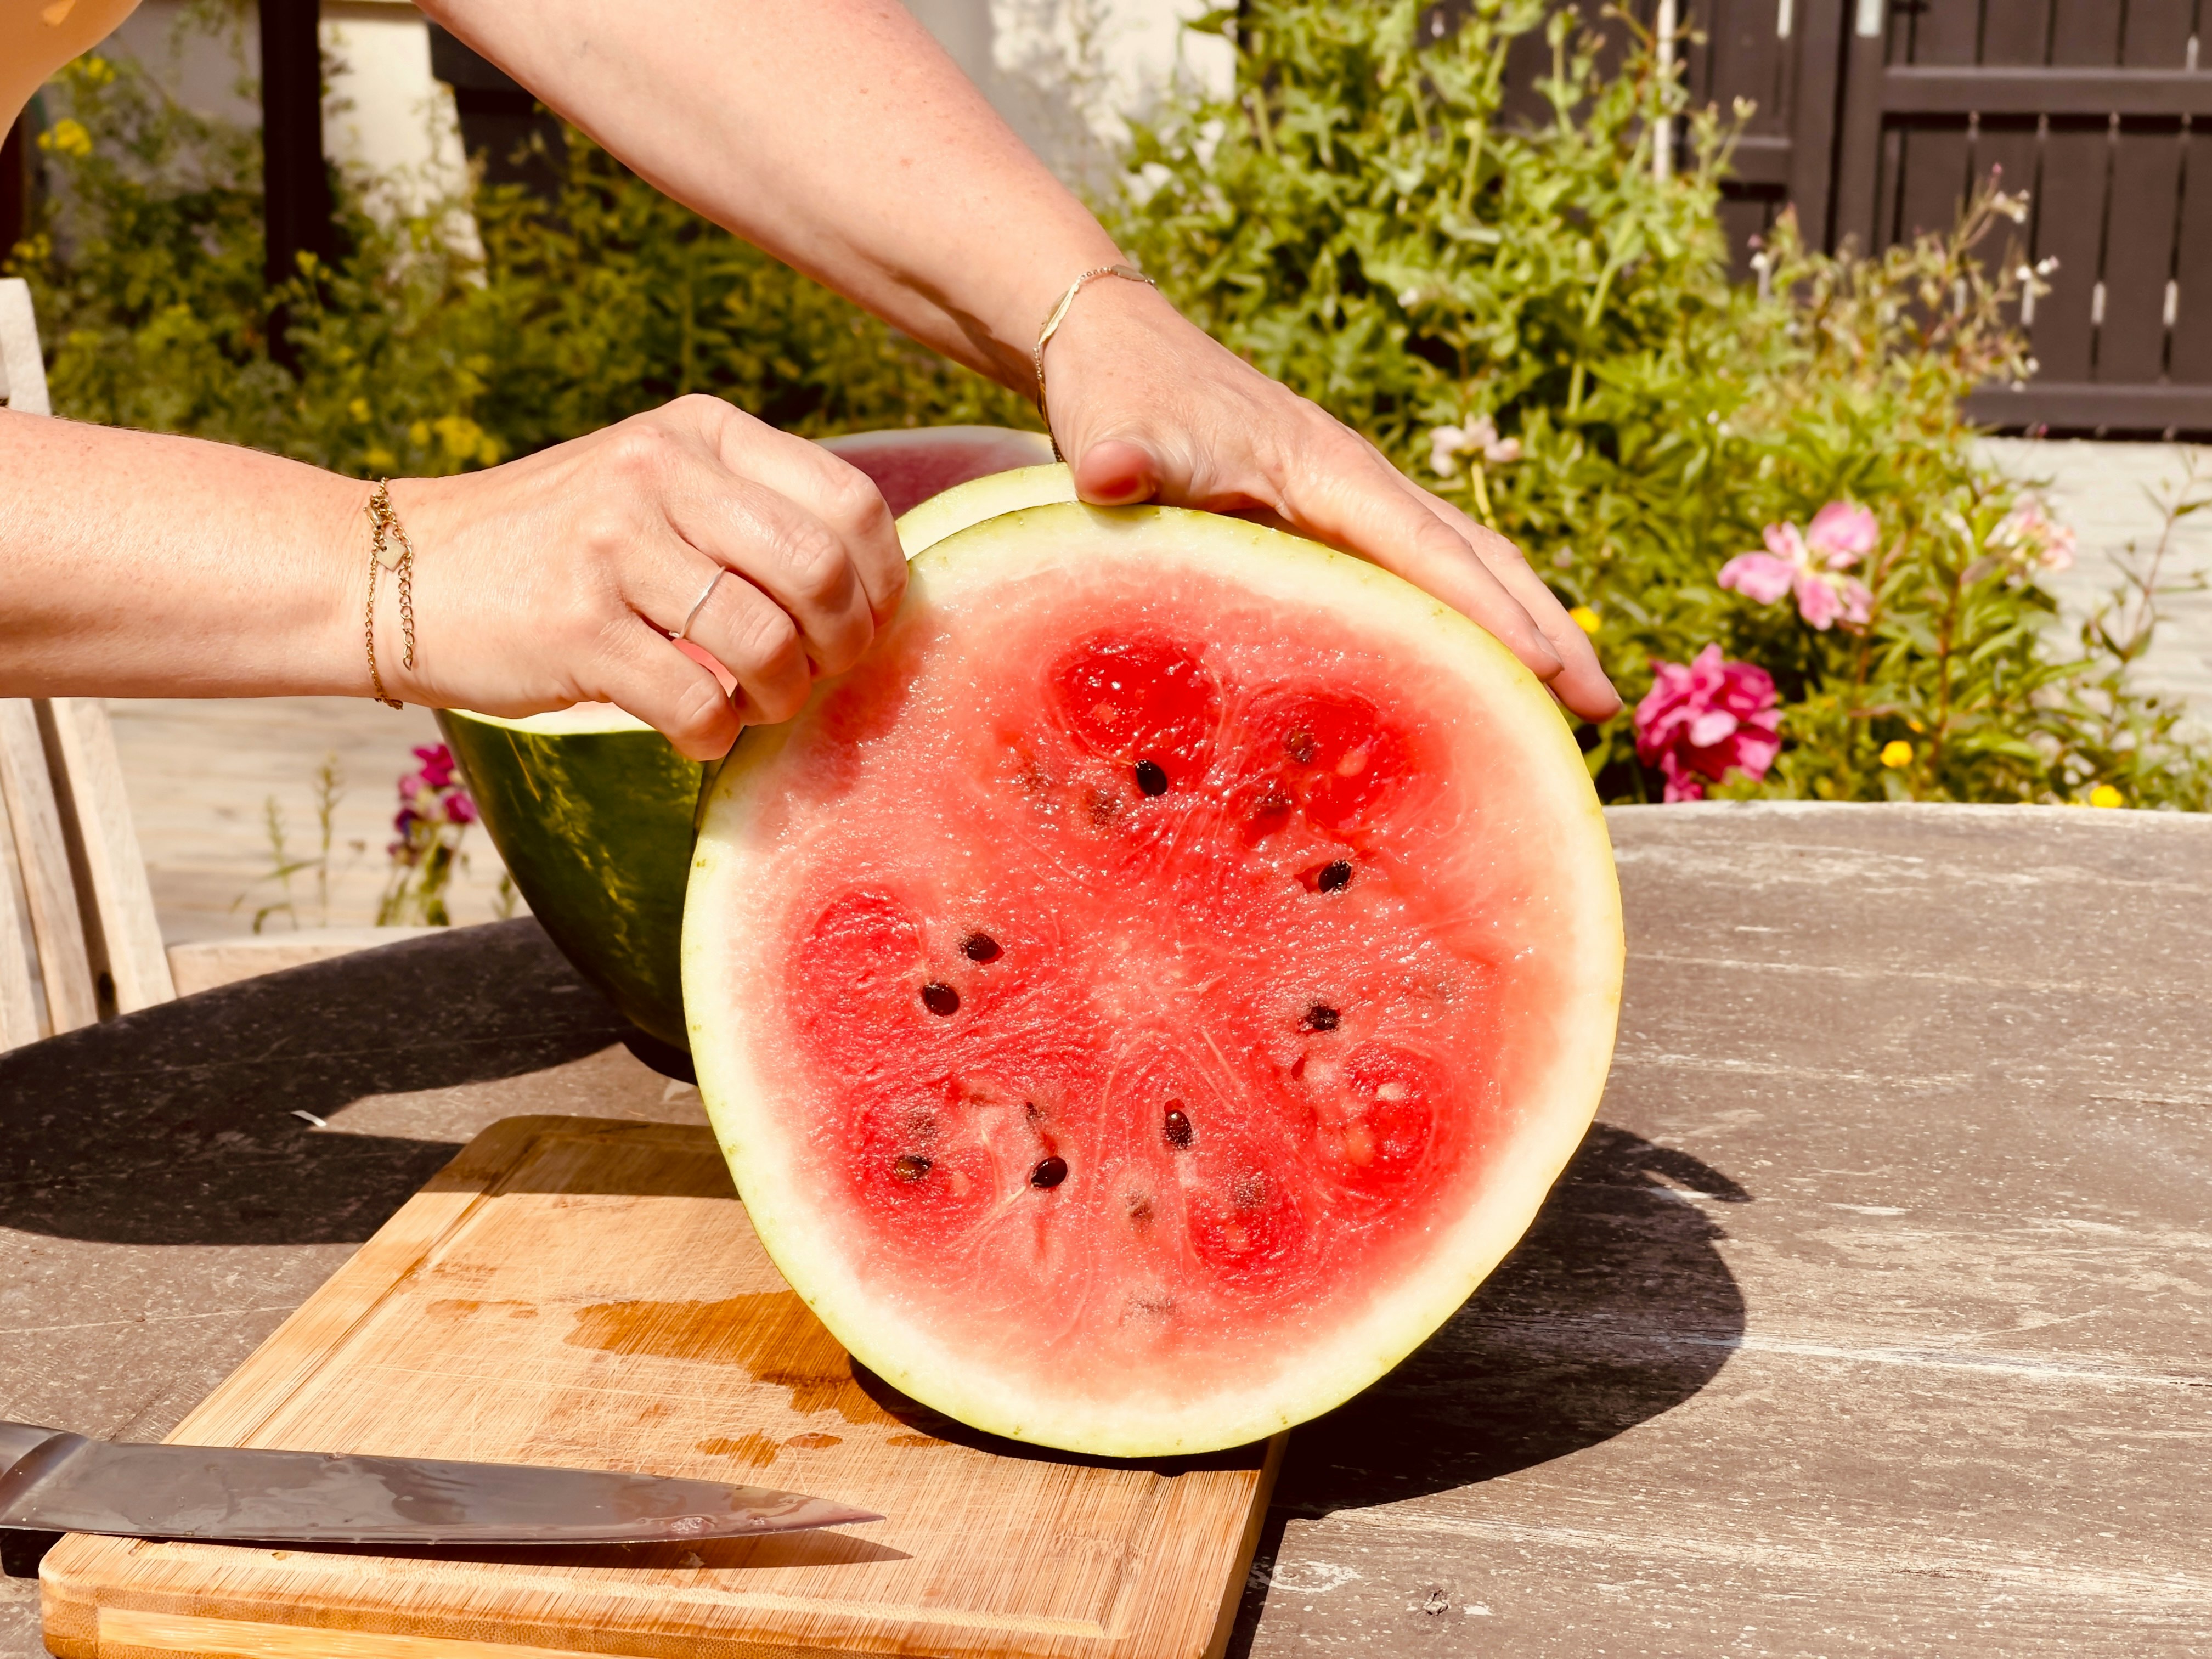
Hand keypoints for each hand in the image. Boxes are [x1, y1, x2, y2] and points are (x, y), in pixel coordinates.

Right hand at [392, 395, 904, 758]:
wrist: (400, 571)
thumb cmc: (560, 546)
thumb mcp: (658, 487)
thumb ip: (755, 513)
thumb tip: (874, 590)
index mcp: (700, 431)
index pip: (851, 503)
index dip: (881, 583)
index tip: (862, 624)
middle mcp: (661, 473)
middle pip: (823, 574)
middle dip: (843, 646)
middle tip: (817, 675)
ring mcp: (614, 546)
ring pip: (768, 644)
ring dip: (779, 698)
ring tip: (750, 703)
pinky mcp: (576, 627)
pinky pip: (697, 704)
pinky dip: (713, 735)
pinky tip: (694, 728)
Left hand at [1040, 280, 1621, 722]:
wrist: (1116, 342)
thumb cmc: (1123, 392)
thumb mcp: (1120, 429)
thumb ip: (1124, 455)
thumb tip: (1108, 472)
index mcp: (1330, 474)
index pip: (1429, 553)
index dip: (1492, 614)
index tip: (1555, 672)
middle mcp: (1360, 488)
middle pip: (1478, 561)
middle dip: (1545, 630)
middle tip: (1608, 712)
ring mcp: (1352, 506)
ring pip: (1461, 570)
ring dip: (1520, 630)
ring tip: (1572, 710)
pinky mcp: (1331, 524)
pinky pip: (1418, 580)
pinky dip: (1461, 626)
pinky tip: (1471, 685)